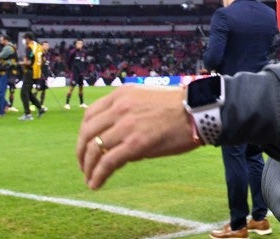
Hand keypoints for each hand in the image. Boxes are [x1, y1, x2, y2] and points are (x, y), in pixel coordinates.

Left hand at [76, 85, 198, 189]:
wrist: (198, 111)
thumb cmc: (177, 107)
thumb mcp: (145, 99)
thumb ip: (126, 114)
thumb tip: (117, 140)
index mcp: (121, 95)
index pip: (89, 115)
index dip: (83, 134)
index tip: (85, 146)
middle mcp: (119, 108)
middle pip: (87, 133)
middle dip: (81, 152)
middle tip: (84, 165)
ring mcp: (126, 126)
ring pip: (94, 148)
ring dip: (88, 167)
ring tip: (90, 178)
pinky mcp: (135, 144)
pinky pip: (108, 162)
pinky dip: (97, 175)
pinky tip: (96, 184)